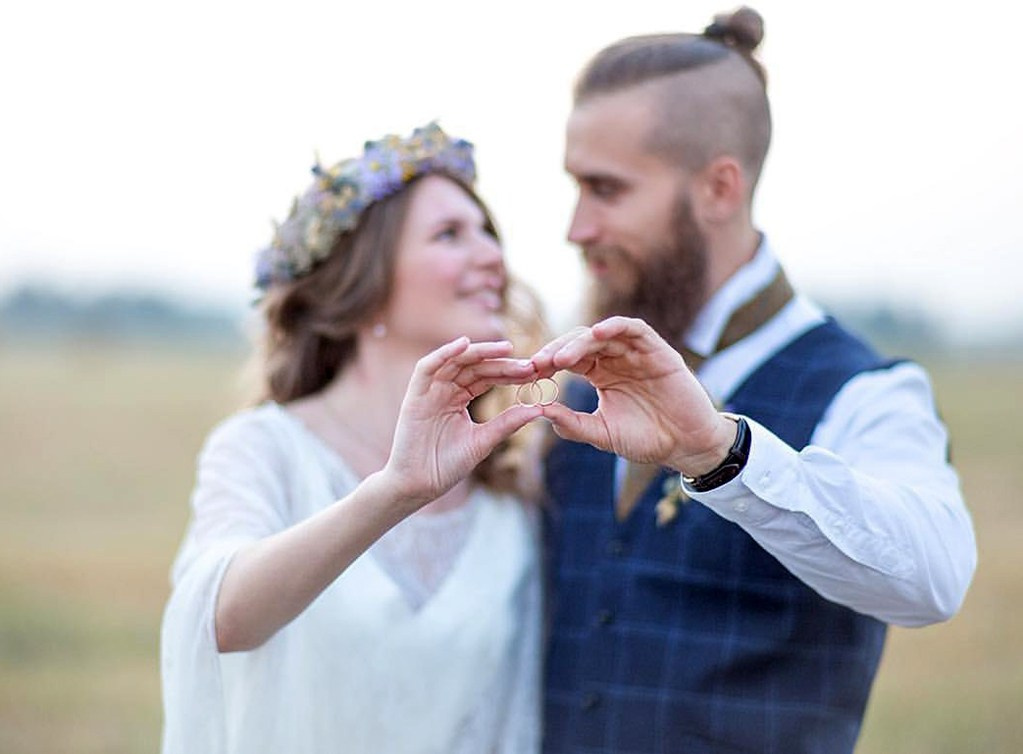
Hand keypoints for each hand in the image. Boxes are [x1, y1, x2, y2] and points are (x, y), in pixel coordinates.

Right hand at [383, 337, 540, 508]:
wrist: (419, 485)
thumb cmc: (446, 465)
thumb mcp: (483, 441)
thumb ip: (507, 423)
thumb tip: (538, 409)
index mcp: (459, 398)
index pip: (487, 378)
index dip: (509, 373)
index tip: (534, 372)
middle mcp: (444, 390)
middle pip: (475, 366)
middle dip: (501, 362)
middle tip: (528, 363)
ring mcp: (429, 391)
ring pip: (455, 361)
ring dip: (480, 351)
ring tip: (505, 348)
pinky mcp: (414, 395)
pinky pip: (427, 367)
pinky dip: (444, 353)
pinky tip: (464, 344)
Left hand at [531, 316, 736, 475]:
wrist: (686, 447)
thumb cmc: (646, 439)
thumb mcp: (602, 433)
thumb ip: (572, 423)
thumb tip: (539, 411)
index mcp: (600, 374)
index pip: (568, 359)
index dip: (547, 363)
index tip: (526, 374)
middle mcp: (616, 358)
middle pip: (580, 342)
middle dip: (556, 351)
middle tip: (537, 365)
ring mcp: (636, 352)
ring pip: (602, 334)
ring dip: (579, 342)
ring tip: (560, 359)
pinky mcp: (657, 350)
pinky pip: (634, 329)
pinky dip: (616, 326)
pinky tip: (598, 333)